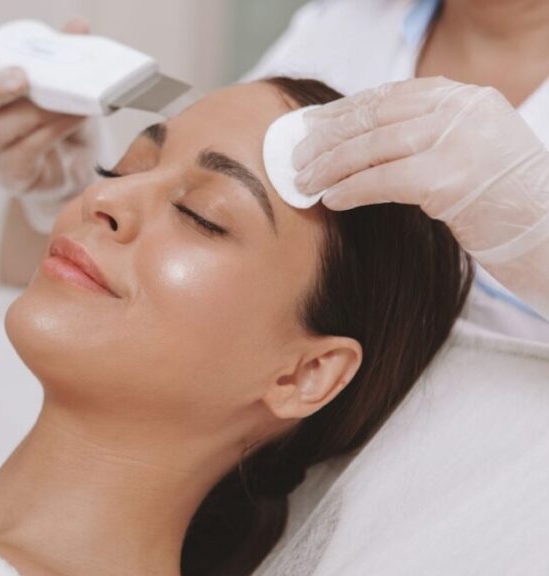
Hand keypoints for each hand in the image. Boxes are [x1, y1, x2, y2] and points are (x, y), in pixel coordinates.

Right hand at [0, 18, 96, 208]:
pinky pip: (24, 153)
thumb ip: (64, 51)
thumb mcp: (61, 79)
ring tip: (67, 100)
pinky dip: (51, 132)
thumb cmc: (57, 115)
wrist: (76, 163)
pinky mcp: (12, 174)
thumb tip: (77, 25)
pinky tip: (73, 118)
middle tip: (22, 78)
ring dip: (34, 112)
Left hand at [293, 77, 548, 317]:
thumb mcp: (470, 151)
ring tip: (304, 183)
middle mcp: (463, 110)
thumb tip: (357, 142)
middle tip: (296, 158)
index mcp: (465, 98)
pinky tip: (330, 200)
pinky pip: (384, 180)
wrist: (548, 233)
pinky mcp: (451, 179)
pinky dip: (351, 189)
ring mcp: (459, 141)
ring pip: (374, 146)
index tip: (311, 125)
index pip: (390, 96)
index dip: (344, 111)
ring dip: (330, 166)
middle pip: (376, 118)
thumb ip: (426, 136)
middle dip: (328, 138)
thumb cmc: (503, 202)